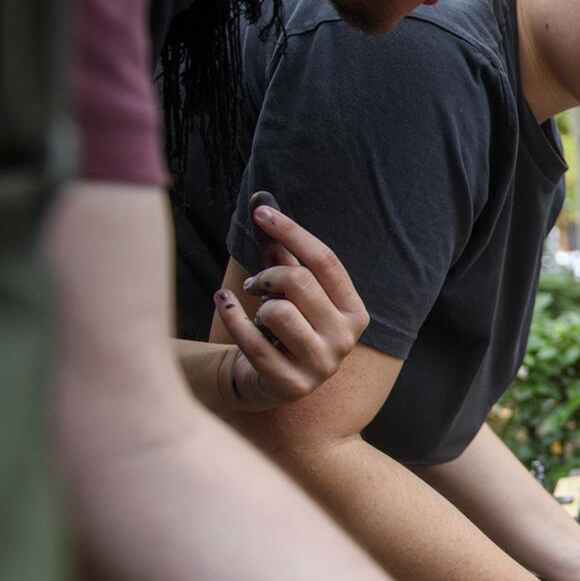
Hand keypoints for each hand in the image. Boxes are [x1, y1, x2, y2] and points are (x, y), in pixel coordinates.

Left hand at [215, 206, 369, 409]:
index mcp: (354, 312)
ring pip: (278, 312)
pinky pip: (254, 341)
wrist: (269, 378)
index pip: (326, 261)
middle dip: (267, 275)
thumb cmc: (282, 323)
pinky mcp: (291, 384)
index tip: (261, 212)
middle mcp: (345, 339)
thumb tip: (260, 196)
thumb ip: (279, 246)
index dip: (292, 231)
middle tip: (255, 283)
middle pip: (300, 282)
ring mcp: (321, 365)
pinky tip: (225, 303)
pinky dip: (233, 316)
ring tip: (256, 310)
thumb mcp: (287, 286)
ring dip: (258, 304)